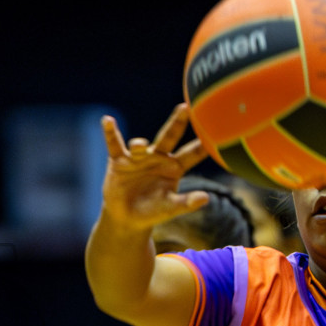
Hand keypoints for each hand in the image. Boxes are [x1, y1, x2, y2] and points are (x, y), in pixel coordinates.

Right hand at [99, 104, 209, 232]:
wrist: (127, 217)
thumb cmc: (153, 211)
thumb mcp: (169, 208)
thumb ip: (185, 203)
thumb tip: (205, 198)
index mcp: (174, 167)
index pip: (192, 153)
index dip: (203, 145)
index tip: (218, 130)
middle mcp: (158, 157)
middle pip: (169, 136)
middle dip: (177, 122)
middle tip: (185, 107)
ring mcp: (138, 157)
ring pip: (140, 146)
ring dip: (139, 145)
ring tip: (139, 145)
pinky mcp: (119, 161)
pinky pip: (114, 144)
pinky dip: (110, 133)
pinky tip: (107, 121)